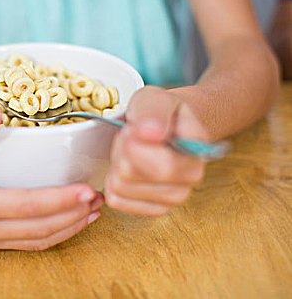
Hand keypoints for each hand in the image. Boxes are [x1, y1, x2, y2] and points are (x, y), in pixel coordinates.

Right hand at [0, 107, 102, 249]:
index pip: (26, 206)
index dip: (60, 200)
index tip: (87, 190)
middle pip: (39, 229)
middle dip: (73, 214)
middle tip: (101, 196)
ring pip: (36, 241)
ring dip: (68, 227)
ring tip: (94, 211)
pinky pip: (26, 244)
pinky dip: (52, 235)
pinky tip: (69, 223)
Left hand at [104, 86, 208, 215]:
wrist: (168, 126)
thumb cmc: (162, 113)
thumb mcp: (155, 99)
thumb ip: (153, 111)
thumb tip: (150, 132)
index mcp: (195, 156)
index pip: (161, 166)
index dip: (134, 143)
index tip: (134, 127)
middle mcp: (187, 184)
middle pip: (130, 174)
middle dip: (122, 149)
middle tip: (131, 135)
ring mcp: (170, 200)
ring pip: (120, 187)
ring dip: (116, 163)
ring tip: (131, 149)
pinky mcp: (150, 209)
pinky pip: (116, 199)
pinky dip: (112, 180)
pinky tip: (127, 166)